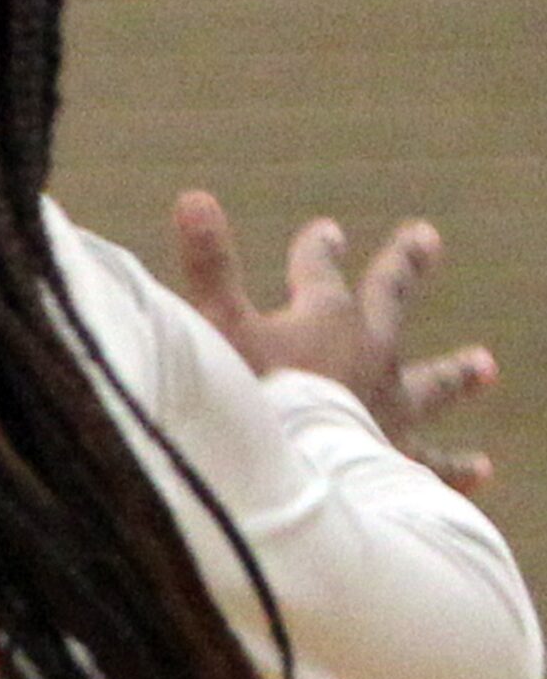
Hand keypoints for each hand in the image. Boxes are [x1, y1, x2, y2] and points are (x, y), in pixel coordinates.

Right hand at [175, 190, 497, 491]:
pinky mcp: (400, 461)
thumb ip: (209, 265)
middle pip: (390, 301)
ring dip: (454, 372)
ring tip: (485, 365)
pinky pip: (434, 464)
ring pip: (430, 384)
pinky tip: (479, 471)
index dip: (319, 247)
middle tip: (426, 237)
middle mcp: (371, 356)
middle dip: (403, 269)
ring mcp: (390, 409)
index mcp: (327, 318)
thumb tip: (194, 196)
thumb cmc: (250, 398)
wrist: (297, 481)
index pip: (321, 267)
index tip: (329, 231)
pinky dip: (455, 468)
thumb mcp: (215, 326)